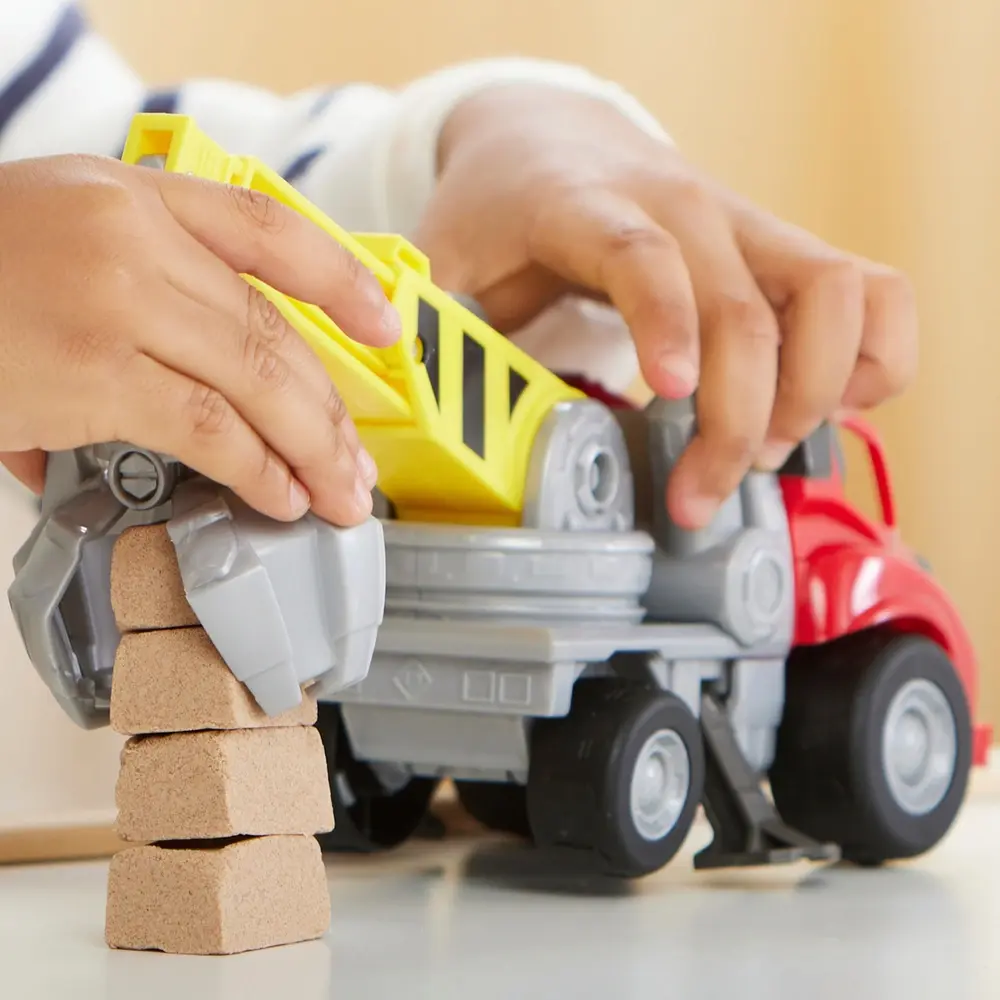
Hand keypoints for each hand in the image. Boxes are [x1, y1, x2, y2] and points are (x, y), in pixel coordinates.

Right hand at [0, 155, 399, 524]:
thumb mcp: (56, 234)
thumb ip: (138, 290)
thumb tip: (188, 390)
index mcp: (132, 194)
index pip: (270, 229)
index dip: (341, 280)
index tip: (386, 326)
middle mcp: (135, 237)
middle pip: (275, 330)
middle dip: (330, 409)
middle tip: (357, 462)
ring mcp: (118, 302)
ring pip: (259, 382)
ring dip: (311, 449)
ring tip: (337, 494)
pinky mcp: (94, 373)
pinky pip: (210, 429)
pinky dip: (257, 469)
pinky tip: (279, 495)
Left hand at [418, 85, 917, 528]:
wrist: (553, 140)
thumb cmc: (503, 205)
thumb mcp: (443, 253)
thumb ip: (424, 319)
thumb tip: (405, 401)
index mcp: (590, 206)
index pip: (643, 255)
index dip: (666, 323)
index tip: (672, 396)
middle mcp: (686, 207)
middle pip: (748, 309)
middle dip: (736, 422)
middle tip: (696, 497)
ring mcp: (746, 226)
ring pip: (837, 295)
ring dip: (815, 394)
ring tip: (762, 454)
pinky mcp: (783, 250)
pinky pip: (872, 295)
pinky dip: (874, 359)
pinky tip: (829, 404)